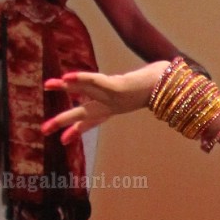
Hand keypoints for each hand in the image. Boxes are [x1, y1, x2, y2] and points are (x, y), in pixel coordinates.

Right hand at [41, 63, 170, 146]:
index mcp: (115, 107)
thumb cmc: (160, 85)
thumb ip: (133, 90)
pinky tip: (66, 78)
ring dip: (65, 89)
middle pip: (83, 113)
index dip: (77, 131)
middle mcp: (112, 104)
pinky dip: (82, 79)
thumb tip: (129, 88)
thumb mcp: (142, 90)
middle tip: (44, 130)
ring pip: (86, 94)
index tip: (63, 141)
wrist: (175, 83)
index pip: (92, 120)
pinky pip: (96, 81)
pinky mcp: (119, 86)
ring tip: (47, 84)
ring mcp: (115, 96)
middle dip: (63, 121)